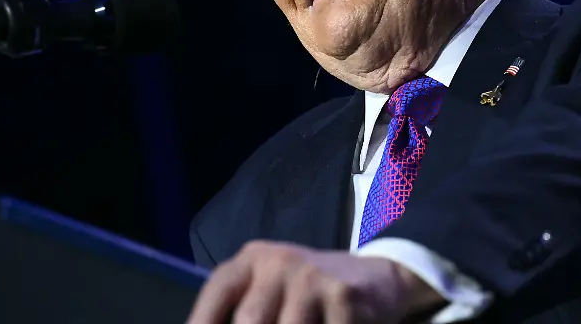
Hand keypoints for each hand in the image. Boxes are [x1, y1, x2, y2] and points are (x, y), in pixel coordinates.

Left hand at [186, 241, 445, 323]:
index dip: (203, 323)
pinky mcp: (344, 295)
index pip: (216, 295)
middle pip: (248, 322)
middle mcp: (277, 263)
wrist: (377, 278)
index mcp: (251, 262)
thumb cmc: (311, 293)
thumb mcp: (272, 290)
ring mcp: (312, 277)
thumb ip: (243, 311)